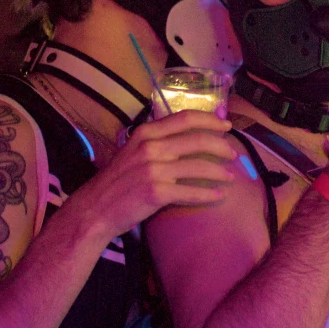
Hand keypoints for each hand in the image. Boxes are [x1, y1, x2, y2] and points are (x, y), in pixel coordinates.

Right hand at [71, 110, 237, 237]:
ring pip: (198, 167)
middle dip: (221, 146)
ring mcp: (153, 169)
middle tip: (233, 154)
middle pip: (197, 140)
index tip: (227, 125)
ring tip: (230, 177)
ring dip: (219, 172)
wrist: (95, 209)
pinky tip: (219, 196)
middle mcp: (150, 147)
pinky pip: (191, 192)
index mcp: (146, 132)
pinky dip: (208, 195)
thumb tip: (187, 136)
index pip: (185, 118)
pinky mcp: (156, 192)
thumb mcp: (133, 151)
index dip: (210, 120)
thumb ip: (157, 141)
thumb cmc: (117, 181)